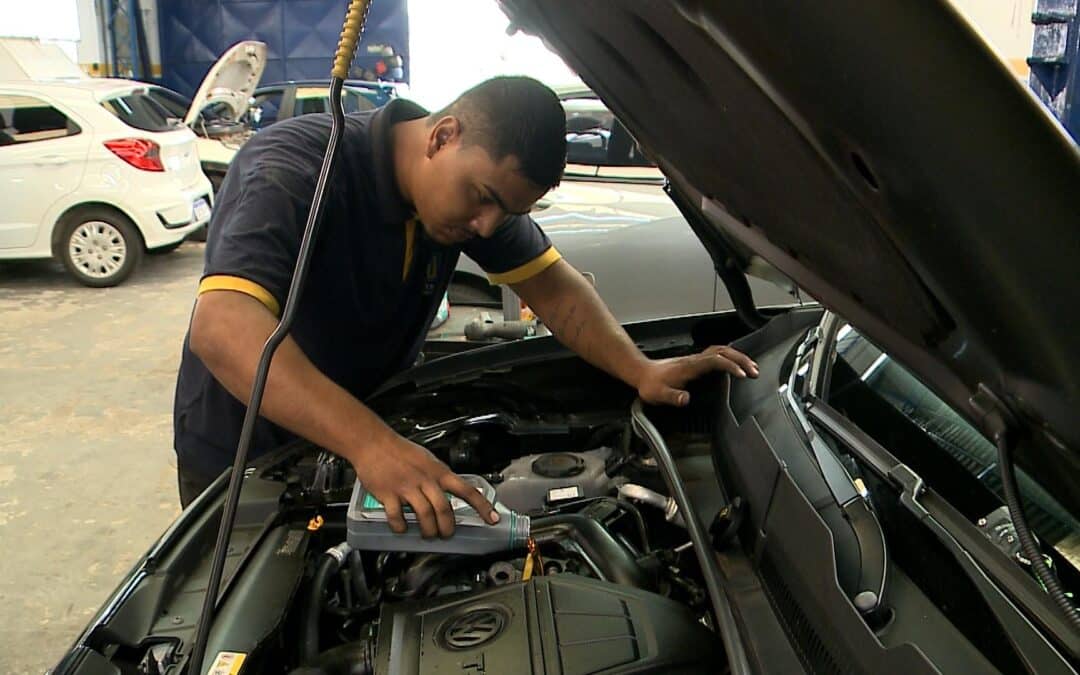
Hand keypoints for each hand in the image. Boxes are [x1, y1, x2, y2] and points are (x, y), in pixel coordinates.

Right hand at [350, 431, 497, 537]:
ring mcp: (407, 487)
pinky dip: (401, 527)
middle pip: (444, 509)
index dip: (482, 506)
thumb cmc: (400, 451)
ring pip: (425, 515)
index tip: (492, 519)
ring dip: (428, 530)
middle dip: (447, 527)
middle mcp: (425, 480)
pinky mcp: (388, 494)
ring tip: (428, 534)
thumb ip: (439, 476)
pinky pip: (397, 517)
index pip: (467, 490)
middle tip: (446, 534)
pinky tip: (402, 528)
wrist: (373, 443)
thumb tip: (453, 490)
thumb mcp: (428, 460)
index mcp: (438, 472)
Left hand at [636, 345, 758, 406]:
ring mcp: (696, 359)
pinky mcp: (696, 361)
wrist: (642, 373)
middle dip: (741, 359)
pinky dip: (731, 357)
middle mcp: (695, 360)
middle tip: (755, 371)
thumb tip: (686, 399)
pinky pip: (718, 354)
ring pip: (722, 350)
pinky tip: (737, 364)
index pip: (714, 360)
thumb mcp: (658, 394)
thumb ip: (672, 397)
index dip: (730, 366)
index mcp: (689, 367)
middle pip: (723, 351)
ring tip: (752, 367)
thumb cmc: (651, 385)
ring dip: (738, 356)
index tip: (742, 375)